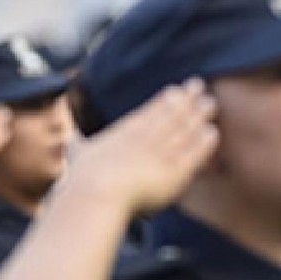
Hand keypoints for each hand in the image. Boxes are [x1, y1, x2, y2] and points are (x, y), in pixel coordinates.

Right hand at [65, 78, 218, 215]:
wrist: (96, 193)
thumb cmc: (83, 180)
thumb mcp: (77, 155)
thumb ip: (76, 145)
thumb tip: (68, 138)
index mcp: (125, 132)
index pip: (150, 111)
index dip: (165, 100)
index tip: (176, 90)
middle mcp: (146, 138)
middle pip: (171, 114)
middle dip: (186, 100)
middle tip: (200, 85)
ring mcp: (161, 153)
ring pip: (184, 129)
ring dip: (198, 115)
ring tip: (211, 103)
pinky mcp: (172, 172)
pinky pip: (192, 155)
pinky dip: (203, 143)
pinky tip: (212, 132)